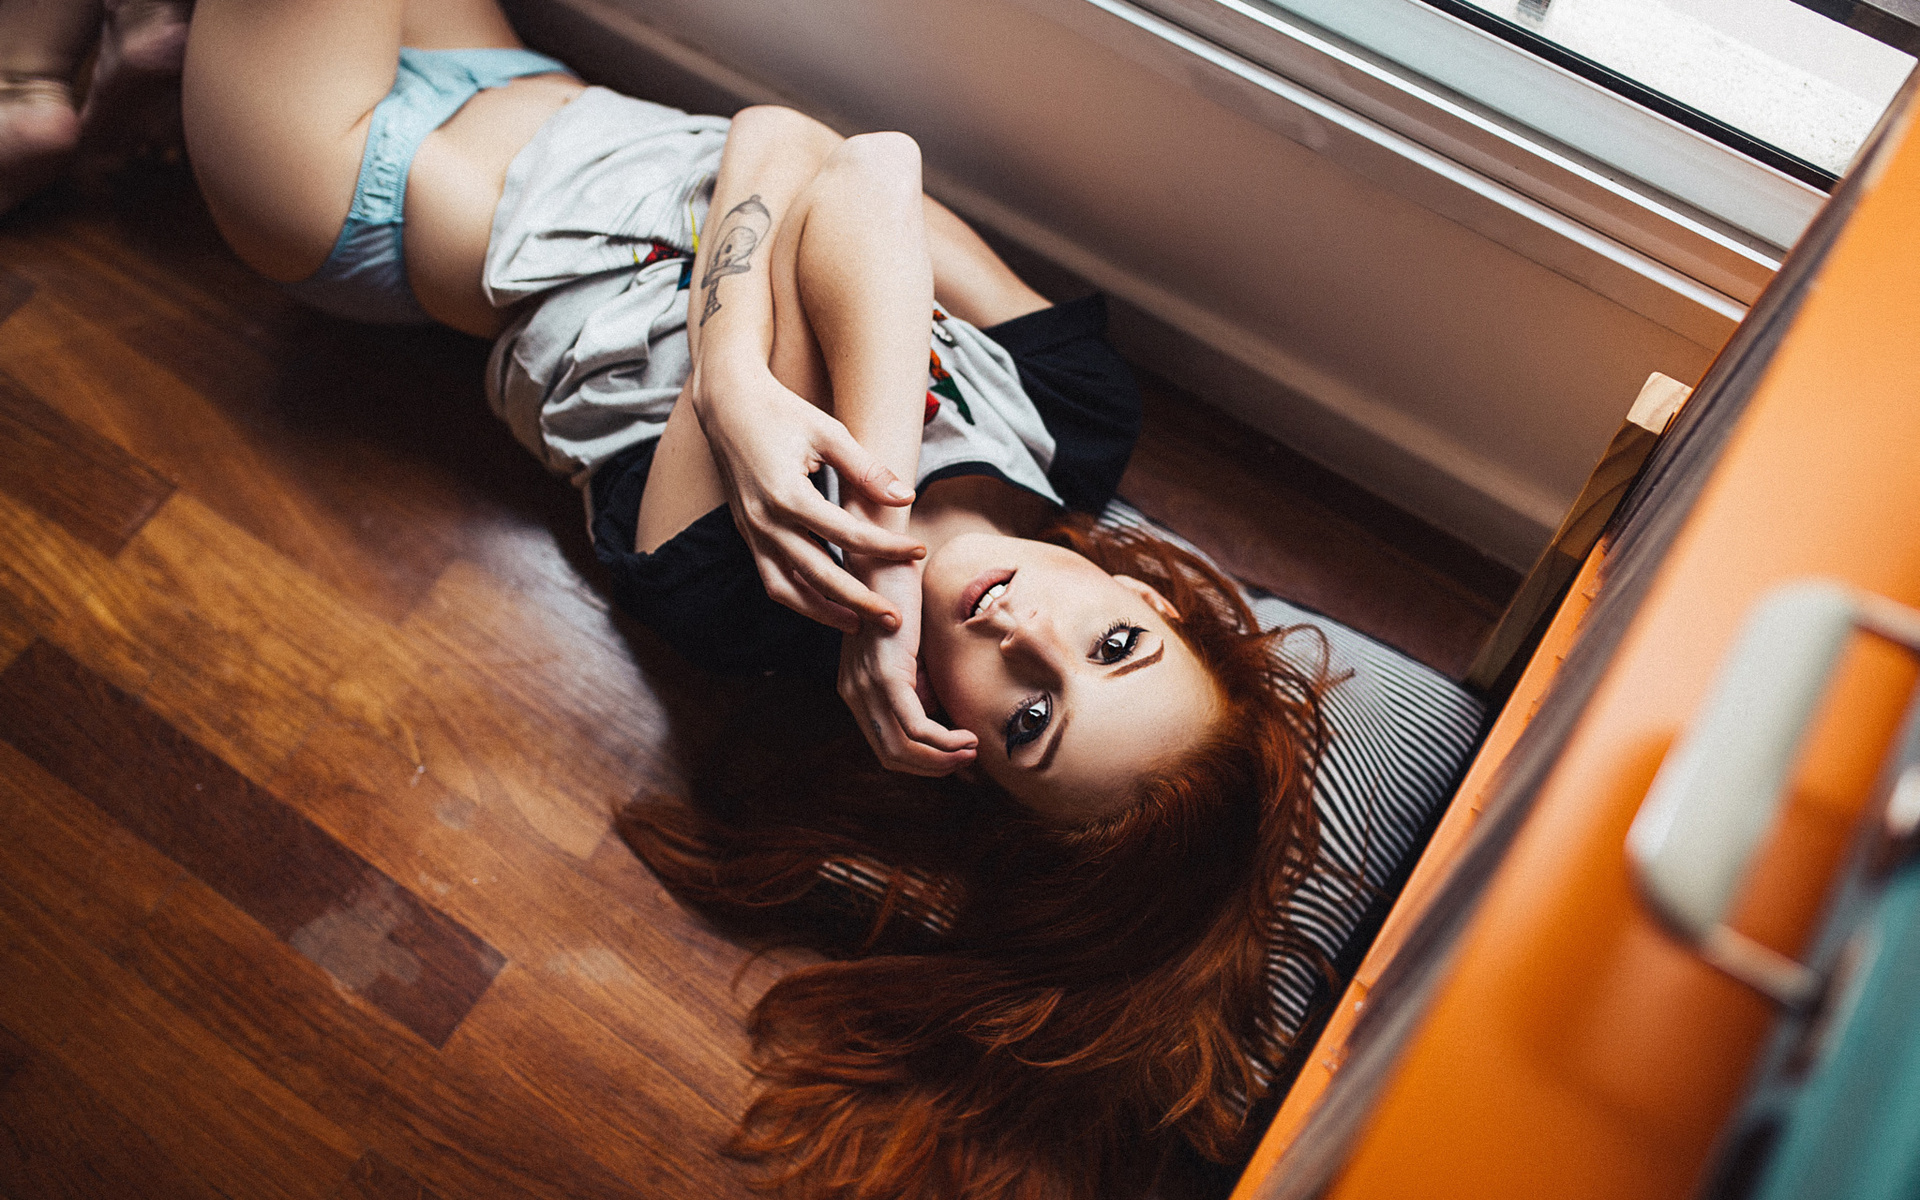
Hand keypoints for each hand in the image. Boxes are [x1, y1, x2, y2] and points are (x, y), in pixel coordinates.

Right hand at [691, 360, 922, 631]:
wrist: (728, 405)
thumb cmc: (782, 412)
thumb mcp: (829, 432)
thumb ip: (866, 469)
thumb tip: (906, 497)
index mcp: (788, 494)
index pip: (847, 534)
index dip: (886, 547)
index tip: (918, 550)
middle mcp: (765, 521)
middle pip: (818, 575)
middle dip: (859, 601)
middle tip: (894, 619)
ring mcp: (752, 532)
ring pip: (788, 588)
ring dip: (824, 612)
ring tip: (859, 625)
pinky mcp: (747, 535)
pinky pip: (772, 579)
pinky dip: (798, 598)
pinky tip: (826, 606)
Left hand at [837, 560, 977, 774]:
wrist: (884, 558)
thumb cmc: (901, 600)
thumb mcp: (909, 654)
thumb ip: (918, 686)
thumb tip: (940, 718)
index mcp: (856, 690)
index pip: (886, 747)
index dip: (923, 762)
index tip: (956, 757)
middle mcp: (855, 693)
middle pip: (892, 757)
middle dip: (933, 767)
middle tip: (967, 760)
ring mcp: (867, 686)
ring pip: (902, 749)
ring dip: (941, 758)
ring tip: (970, 749)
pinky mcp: (885, 674)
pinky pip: (914, 725)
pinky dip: (942, 740)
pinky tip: (965, 737)